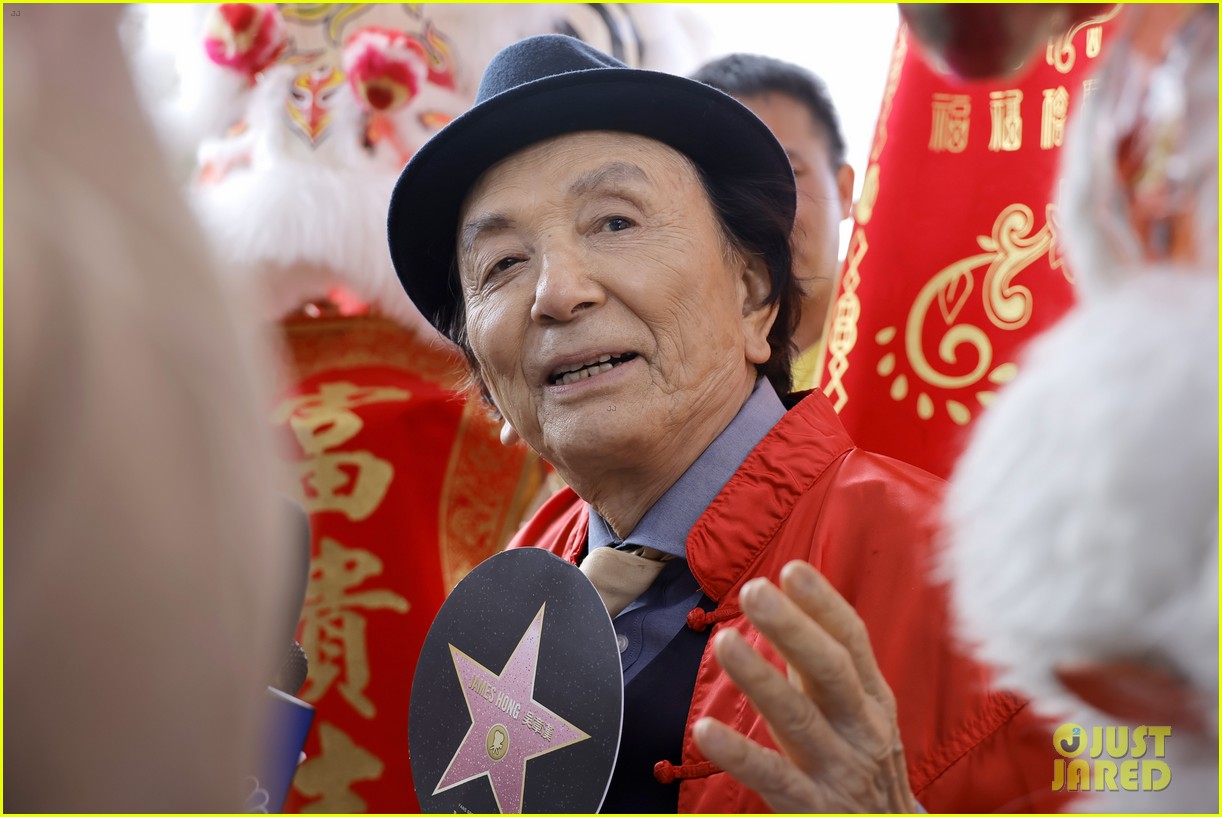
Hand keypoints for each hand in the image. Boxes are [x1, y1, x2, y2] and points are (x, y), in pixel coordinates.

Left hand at [692, 560, 916, 812]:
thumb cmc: (864, 766)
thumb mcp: (860, 713)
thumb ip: (827, 666)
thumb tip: (790, 604)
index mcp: (873, 698)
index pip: (852, 642)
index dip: (824, 604)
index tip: (792, 569)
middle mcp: (862, 729)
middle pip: (831, 671)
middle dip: (793, 628)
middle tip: (755, 591)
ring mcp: (839, 770)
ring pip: (800, 719)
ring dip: (761, 678)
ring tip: (725, 642)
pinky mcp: (814, 808)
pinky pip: (774, 778)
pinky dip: (739, 754)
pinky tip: (704, 731)